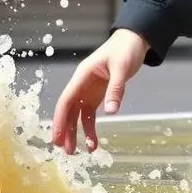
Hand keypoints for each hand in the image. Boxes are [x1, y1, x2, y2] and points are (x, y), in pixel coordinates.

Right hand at [51, 28, 149, 153]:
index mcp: (83, 76)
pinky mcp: (98, 95)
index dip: (59, 119)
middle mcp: (82, 84)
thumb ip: (116, 89)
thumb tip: (111, 111)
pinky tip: (94, 142)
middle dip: (66, 130)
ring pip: (78, 115)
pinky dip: (91, 128)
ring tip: (79, 152)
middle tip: (66, 151)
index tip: (57, 137)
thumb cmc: (126, 49)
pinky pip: (90, 115)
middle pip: (69, 110)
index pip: (66, 100)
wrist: (134, 40)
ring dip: (78, 133)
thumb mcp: (122, 68)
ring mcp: (89, 90)